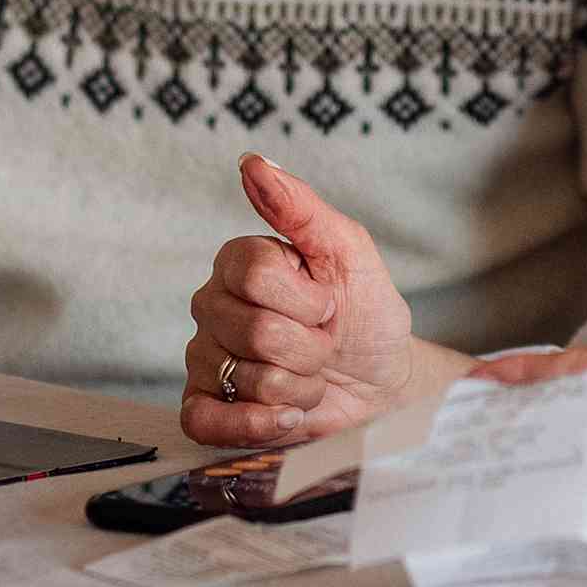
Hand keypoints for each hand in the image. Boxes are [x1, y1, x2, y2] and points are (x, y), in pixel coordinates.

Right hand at [180, 155, 421, 447]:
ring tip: (310, 376)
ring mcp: (204, 359)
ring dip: (300, 387)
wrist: (381, 383)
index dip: (305, 298)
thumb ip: (299, 206)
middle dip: (310, 348)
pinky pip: (205, 422)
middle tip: (323, 343)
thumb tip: (253, 162)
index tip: (329, 302)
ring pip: (245, 379)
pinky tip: (287, 414)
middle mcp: (213, 306)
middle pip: (253, 331)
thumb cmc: (366, 314)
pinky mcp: (205, 409)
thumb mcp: (349, 251)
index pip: (254, 273)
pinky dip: (257, 424)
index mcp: (239, 262)